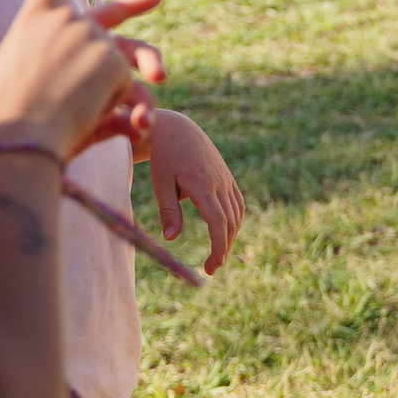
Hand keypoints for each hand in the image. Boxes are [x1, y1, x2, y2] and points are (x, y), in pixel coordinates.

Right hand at [0, 0, 164, 157]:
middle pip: (109, 13)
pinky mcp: (111, 60)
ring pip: (119, 64)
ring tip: (119, 107)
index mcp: (31, 19)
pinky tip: (84, 120)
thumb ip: (77, 86)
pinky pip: (128, 90)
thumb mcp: (35, 90)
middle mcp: (63, 18)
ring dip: (119, 94)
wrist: (10, 143)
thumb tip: (133, 111)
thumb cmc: (6, 124)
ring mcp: (90, 35)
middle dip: (134, 6)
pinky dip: (116, 110)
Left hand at [140, 111, 243, 273]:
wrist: (177, 128)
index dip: (218, 245)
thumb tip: (171, 238)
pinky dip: (234, 221)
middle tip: (211, 268)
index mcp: (202, 184)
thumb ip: (168, 210)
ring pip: (237, 214)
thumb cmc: (164, 157)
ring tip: (217, 255)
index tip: (213, 265)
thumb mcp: (160, 183)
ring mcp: (226, 179)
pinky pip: (237, 203)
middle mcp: (219, 182)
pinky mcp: (227, 177)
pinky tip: (226, 233)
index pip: (217, 221)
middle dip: (224, 248)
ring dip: (230, 237)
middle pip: (230, 222)